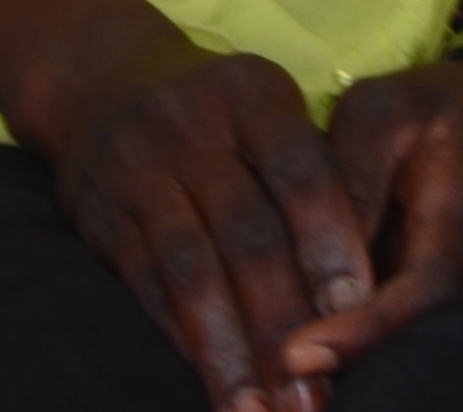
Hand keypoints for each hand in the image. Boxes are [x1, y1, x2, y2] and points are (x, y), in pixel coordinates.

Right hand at [33, 33, 371, 411]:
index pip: (300, 174)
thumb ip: (311, 170)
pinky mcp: (101, 222)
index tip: (357, 308)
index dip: (329, 242)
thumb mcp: (268, 105)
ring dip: (228, 353)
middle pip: (247, 237)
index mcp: (253, 94)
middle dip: (284, 321)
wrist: (101, 81)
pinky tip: (214, 384)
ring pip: (192, 276)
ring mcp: (140, 177)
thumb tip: (361, 277)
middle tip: (314, 392)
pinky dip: (183, 341)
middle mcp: (193, 132)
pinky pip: (146, 291)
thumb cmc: (218, 109)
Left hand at [282, 0, 462, 384]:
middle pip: (412, 346)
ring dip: (342, 379)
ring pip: (406, 357)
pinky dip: (351, 366)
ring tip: (269, 400)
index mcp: (462, 219)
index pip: (423, 289)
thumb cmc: (445, 114)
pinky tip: (293, 378)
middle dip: (341, 374)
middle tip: (265, 399)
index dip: (363, 329)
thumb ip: (342, 178)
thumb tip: (297, 260)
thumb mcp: (385, 111)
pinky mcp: (451, 320)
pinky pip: (400, 352)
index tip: (298, 354)